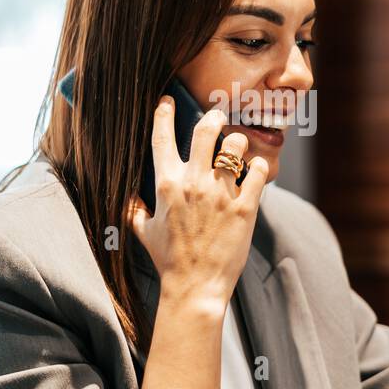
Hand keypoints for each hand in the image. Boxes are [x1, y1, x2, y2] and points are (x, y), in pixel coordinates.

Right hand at [127, 94, 268, 310]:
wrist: (195, 287)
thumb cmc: (168, 260)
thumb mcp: (143, 233)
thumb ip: (135, 211)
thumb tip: (128, 200)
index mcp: (166, 185)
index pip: (162, 138)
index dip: (164, 113)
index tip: (167, 101)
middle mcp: (193, 183)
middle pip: (206, 130)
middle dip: (214, 117)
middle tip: (218, 117)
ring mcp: (220, 194)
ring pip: (236, 146)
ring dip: (239, 142)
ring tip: (239, 150)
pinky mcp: (245, 207)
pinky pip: (258, 172)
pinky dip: (259, 168)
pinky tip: (256, 172)